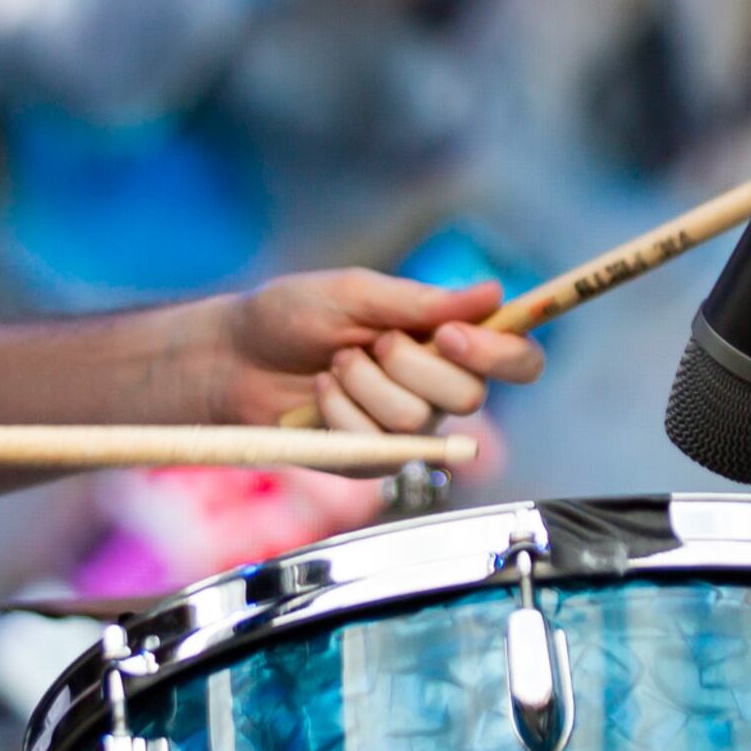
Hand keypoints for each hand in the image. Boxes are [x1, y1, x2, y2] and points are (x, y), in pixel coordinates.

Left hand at [217, 270, 544, 436]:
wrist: (235, 358)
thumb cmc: (294, 315)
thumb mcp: (356, 294)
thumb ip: (422, 301)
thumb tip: (493, 292)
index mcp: (447, 339)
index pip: (515, 358)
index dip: (500, 352)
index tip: (450, 334)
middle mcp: (438, 387)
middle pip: (470, 395)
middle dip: (414, 364)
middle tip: (374, 343)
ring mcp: (408, 429)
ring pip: (417, 419)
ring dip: (366, 383)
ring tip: (334, 364)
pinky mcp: (375, 459)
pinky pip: (376, 444)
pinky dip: (340, 411)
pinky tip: (320, 394)